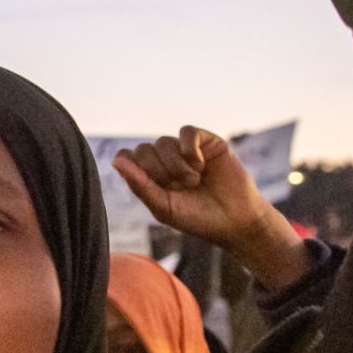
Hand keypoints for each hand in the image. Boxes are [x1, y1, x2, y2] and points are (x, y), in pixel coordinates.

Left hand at [115, 128, 311, 290]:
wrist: (236, 220)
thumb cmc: (198, 218)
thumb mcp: (164, 207)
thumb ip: (140, 185)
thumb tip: (116, 161)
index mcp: (150, 176)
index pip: (126, 157)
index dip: (135, 167)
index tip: (154, 185)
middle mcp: (165, 160)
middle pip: (143, 149)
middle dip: (159, 172)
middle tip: (180, 189)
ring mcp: (185, 149)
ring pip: (164, 142)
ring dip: (176, 166)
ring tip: (194, 182)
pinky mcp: (206, 141)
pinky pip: (187, 132)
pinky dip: (189, 149)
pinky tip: (200, 165)